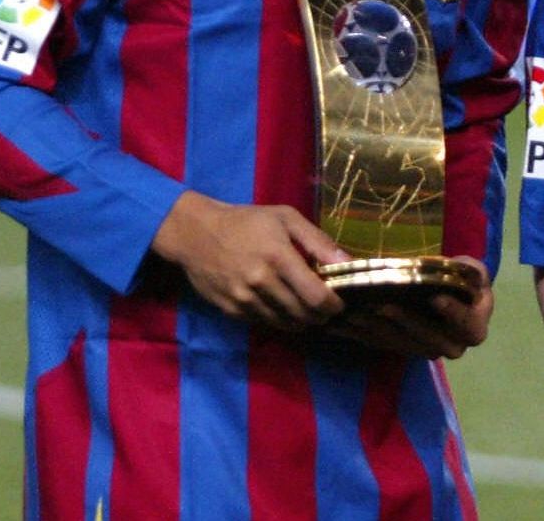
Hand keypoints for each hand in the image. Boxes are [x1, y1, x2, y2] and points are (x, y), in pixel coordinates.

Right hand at [150, 191, 346, 328]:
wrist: (195, 233)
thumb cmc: (245, 221)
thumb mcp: (285, 218)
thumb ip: (318, 241)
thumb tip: (348, 262)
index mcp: (279, 257)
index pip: (315, 296)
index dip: (333, 305)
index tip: (339, 303)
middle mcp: (261, 282)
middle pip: (302, 314)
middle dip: (320, 316)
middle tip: (327, 310)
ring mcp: (244, 299)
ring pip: (283, 323)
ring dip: (301, 321)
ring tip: (308, 311)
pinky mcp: (230, 310)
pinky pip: (263, 323)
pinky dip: (278, 320)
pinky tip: (284, 309)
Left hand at [330, 259, 494, 358]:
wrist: (443, 292)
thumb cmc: (459, 278)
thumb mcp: (470, 270)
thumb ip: (470, 271)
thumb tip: (465, 270)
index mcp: (473, 326)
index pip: (468, 326)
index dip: (454, 314)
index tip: (434, 297)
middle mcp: (453, 345)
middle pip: (432, 342)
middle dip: (407, 323)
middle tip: (385, 306)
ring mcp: (425, 350)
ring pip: (403, 346)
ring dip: (380, 330)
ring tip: (360, 312)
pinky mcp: (401, 350)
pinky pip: (383, 346)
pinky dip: (363, 334)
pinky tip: (345, 322)